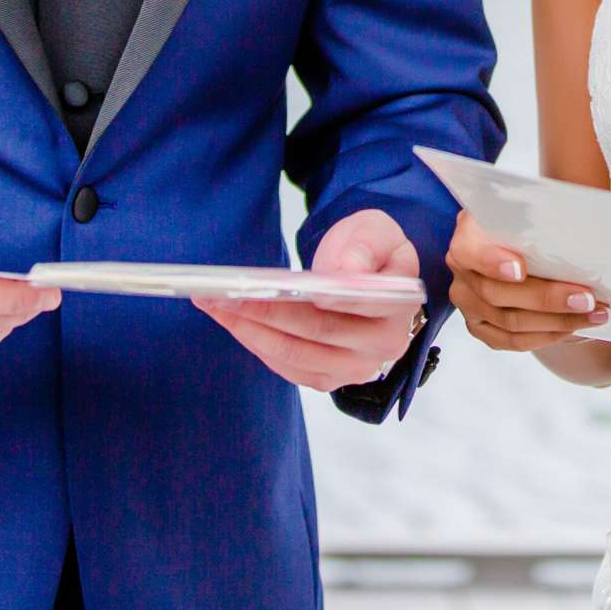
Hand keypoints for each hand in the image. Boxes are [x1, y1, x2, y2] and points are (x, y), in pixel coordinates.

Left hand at [194, 209, 423, 392]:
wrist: (371, 275)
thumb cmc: (372, 251)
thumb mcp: (378, 231)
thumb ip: (366, 247)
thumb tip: (345, 272)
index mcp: (399, 308)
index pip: (356, 305)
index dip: (316, 300)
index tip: (274, 289)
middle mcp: (382, 347)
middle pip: (315, 332)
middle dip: (263, 311)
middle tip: (220, 292)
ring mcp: (354, 368)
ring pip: (294, 354)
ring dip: (248, 330)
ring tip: (212, 303)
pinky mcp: (327, 378)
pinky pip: (286, 365)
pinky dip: (255, 343)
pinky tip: (229, 320)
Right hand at [446, 209, 607, 351]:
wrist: (519, 241)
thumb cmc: (528, 222)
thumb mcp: (531, 206)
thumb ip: (546, 209)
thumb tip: (581, 215)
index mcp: (467, 235)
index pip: (469, 251)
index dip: (491, 261)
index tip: (521, 269)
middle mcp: (462, 271)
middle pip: (497, 294)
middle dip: (546, 299)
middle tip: (587, 298)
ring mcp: (468, 303)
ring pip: (509, 323)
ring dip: (557, 321)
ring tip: (594, 314)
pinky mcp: (480, 327)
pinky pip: (512, 341)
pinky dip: (547, 336)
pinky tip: (575, 326)